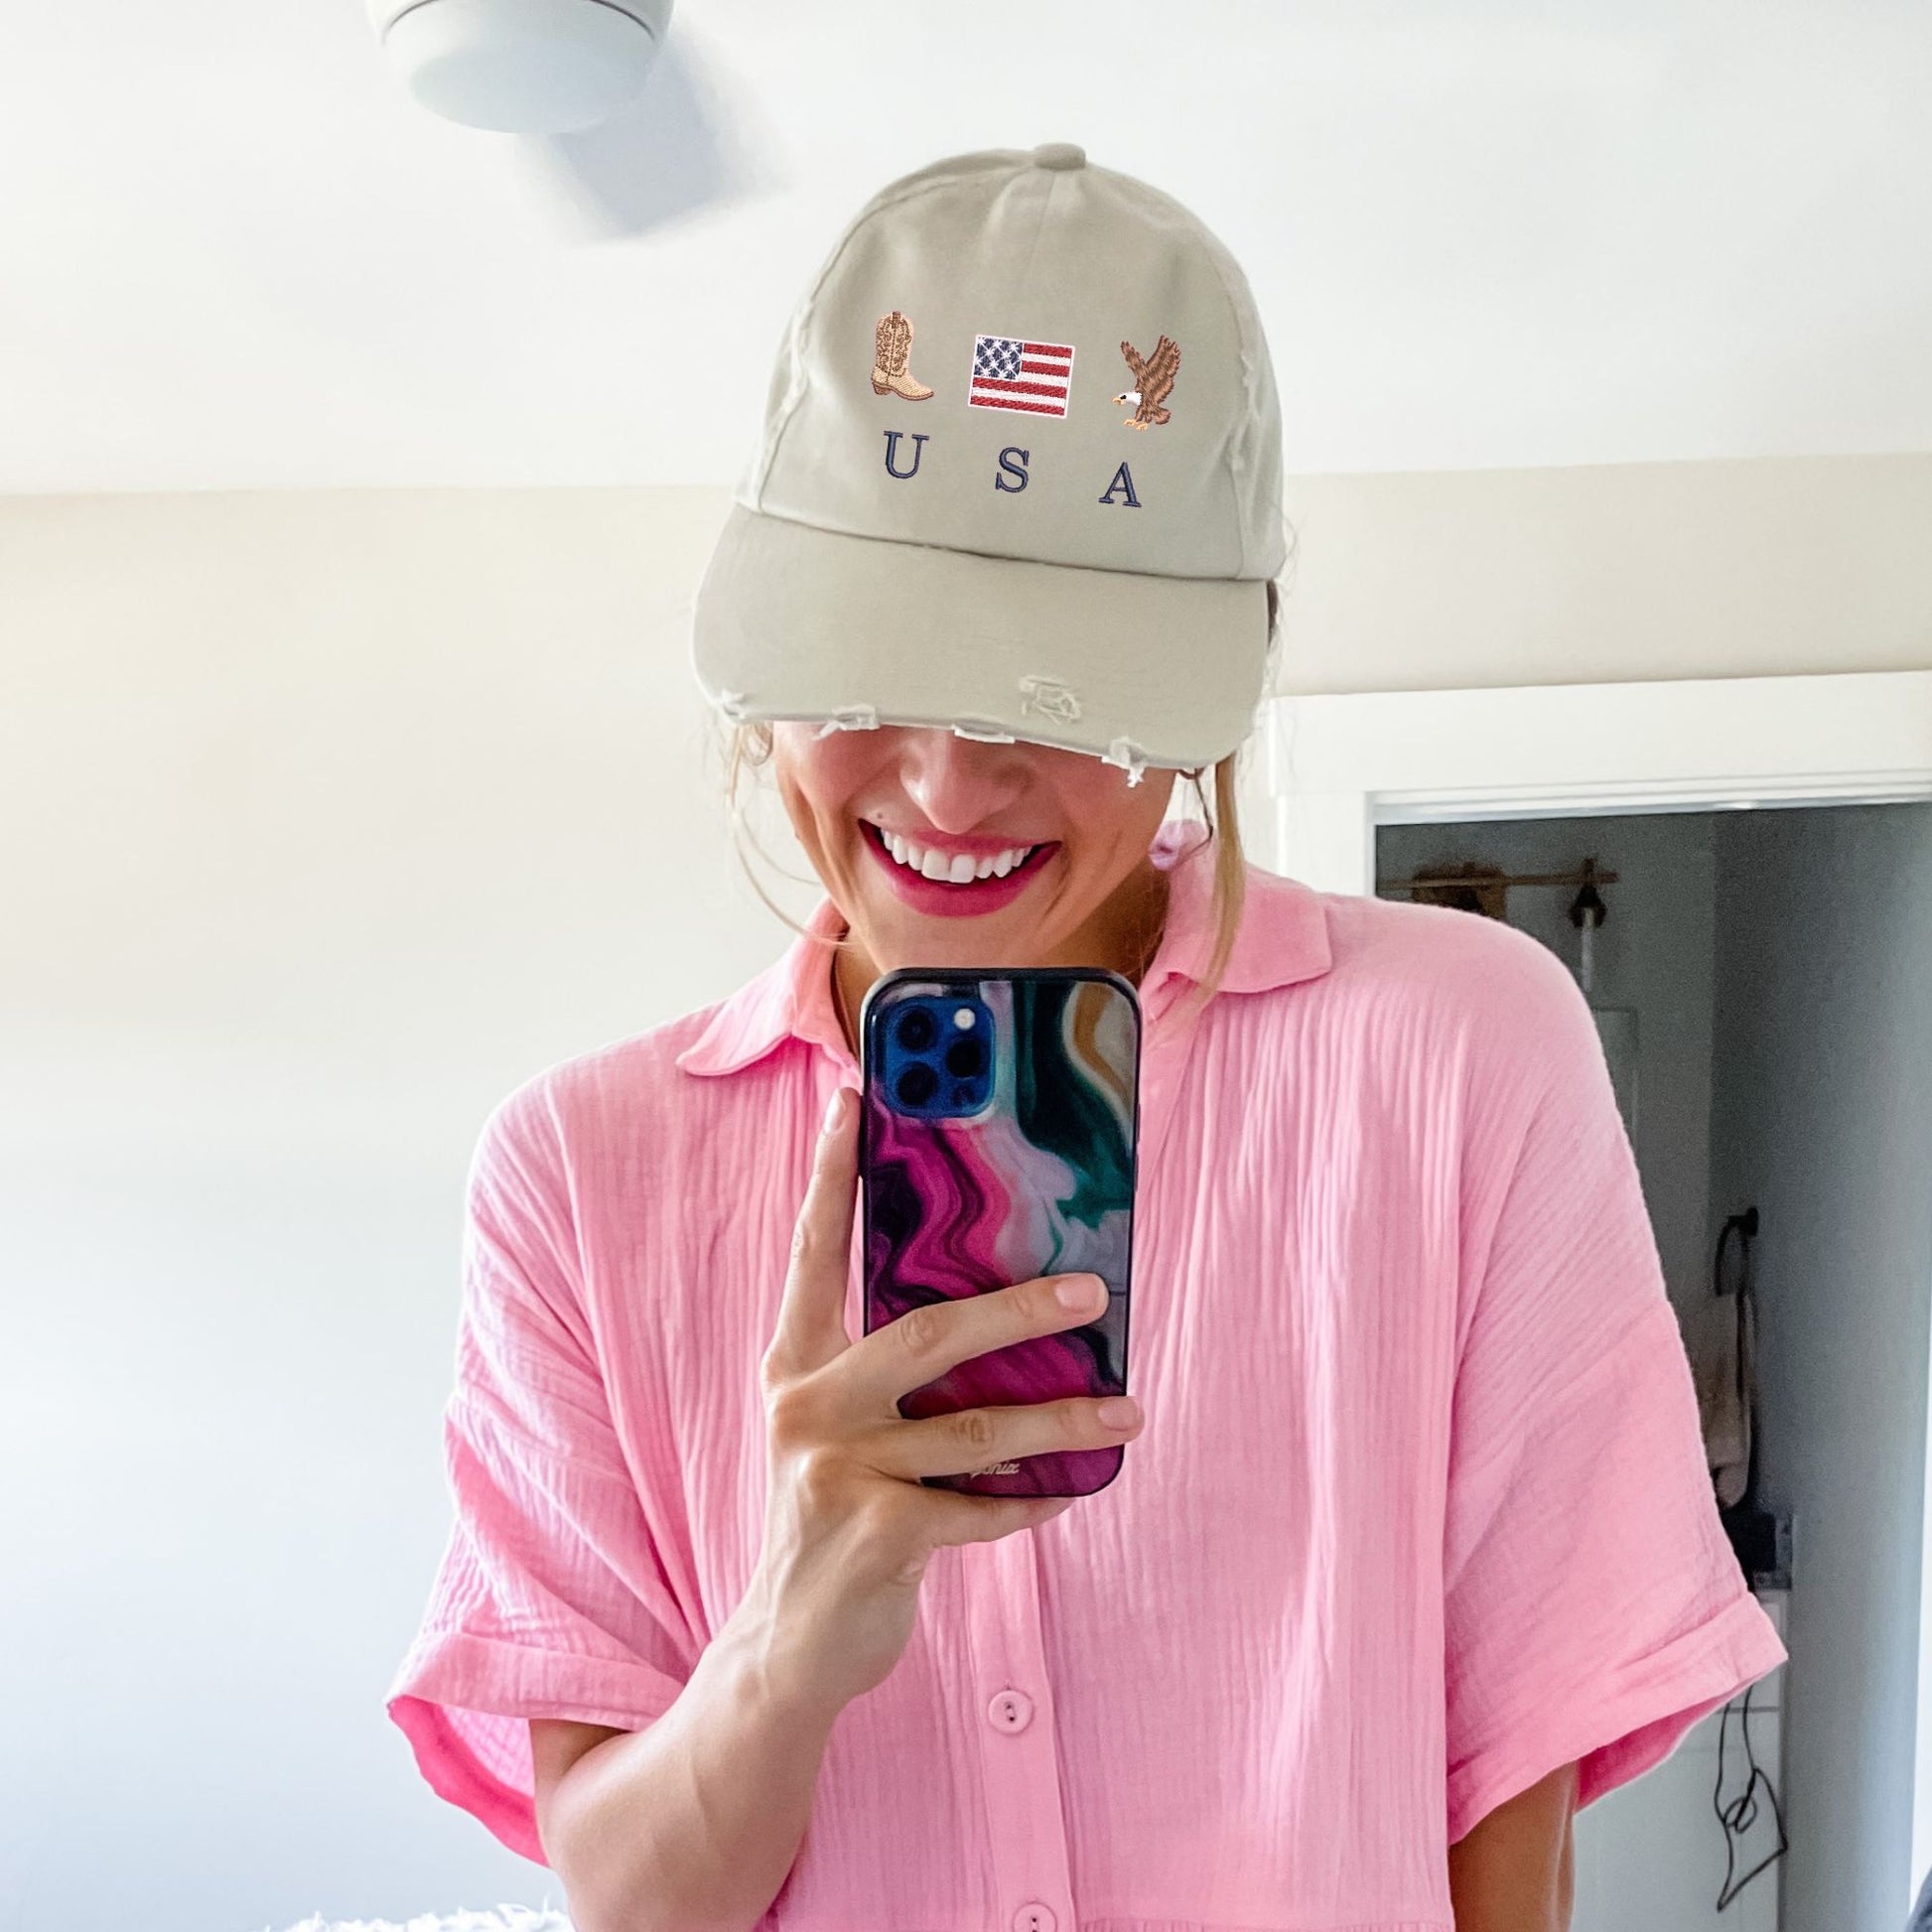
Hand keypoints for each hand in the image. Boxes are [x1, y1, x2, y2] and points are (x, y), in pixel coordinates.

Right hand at [732, 1084, 1143, 1715]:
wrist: (789, 1641)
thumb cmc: (835, 1512)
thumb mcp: (836, 1427)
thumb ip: (884, 1369)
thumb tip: (1000, 1306)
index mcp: (794, 1363)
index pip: (814, 1250)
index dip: (833, 1175)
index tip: (856, 1097)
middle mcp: (807, 1403)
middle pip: (927, 1332)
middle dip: (1021, 1308)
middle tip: (1093, 1288)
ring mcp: (836, 1470)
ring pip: (979, 1428)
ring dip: (1065, 1420)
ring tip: (1130, 1408)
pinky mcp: (876, 1534)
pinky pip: (985, 1506)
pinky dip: (1036, 1500)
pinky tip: (1074, 1491)